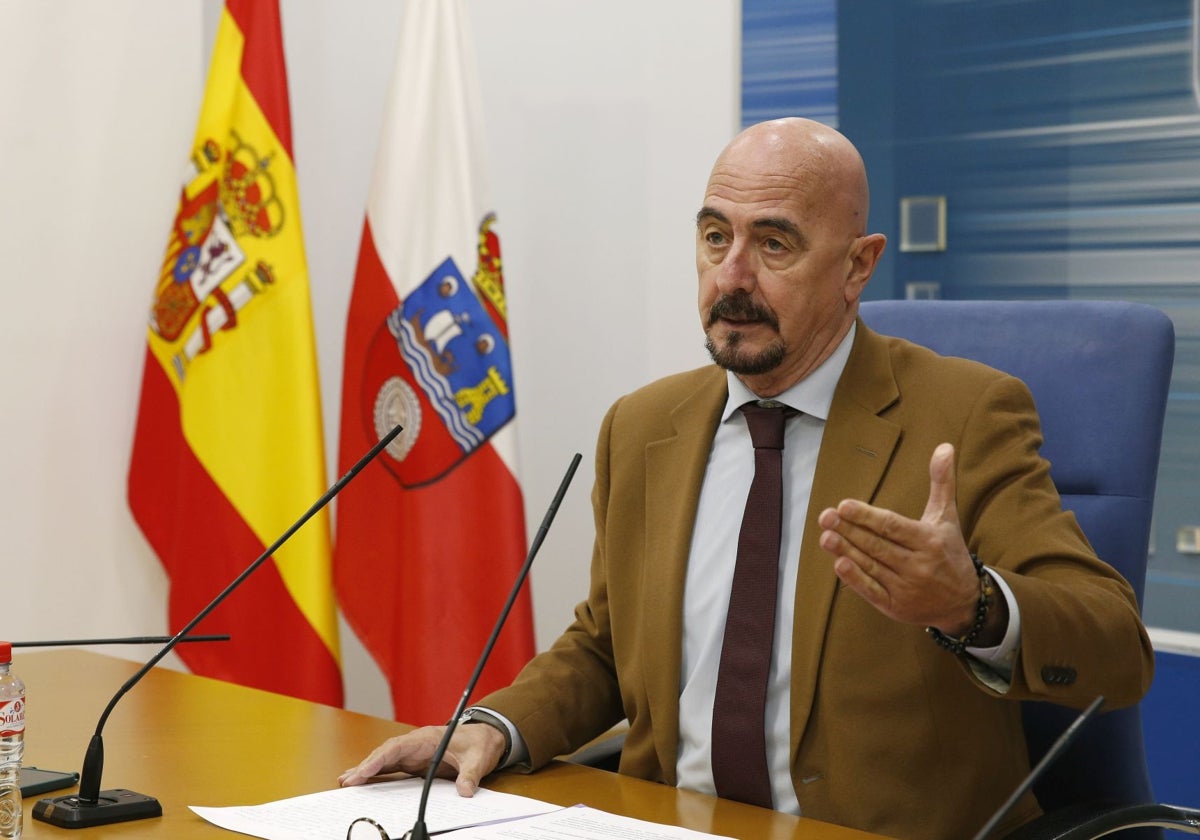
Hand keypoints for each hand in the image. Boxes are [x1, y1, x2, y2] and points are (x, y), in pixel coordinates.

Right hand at [338, 722, 507, 796]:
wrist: (484, 738)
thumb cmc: (479, 744)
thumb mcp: (479, 758)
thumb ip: (471, 774)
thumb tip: (466, 791)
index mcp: (427, 738)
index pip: (398, 746)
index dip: (380, 758)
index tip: (364, 770)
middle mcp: (415, 744)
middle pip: (386, 753)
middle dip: (366, 766)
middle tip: (347, 781)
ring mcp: (413, 753)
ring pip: (385, 760)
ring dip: (366, 771)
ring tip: (346, 782)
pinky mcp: (414, 763)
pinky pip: (391, 768)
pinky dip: (375, 774)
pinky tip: (361, 782)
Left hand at [817, 443, 1001, 639]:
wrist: (964, 603)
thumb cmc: (950, 552)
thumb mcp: (947, 517)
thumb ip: (942, 483)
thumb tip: (944, 446)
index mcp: (929, 541)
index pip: (892, 526)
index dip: (867, 517)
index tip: (843, 505)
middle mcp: (918, 565)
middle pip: (877, 545)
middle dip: (849, 531)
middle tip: (825, 517)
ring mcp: (906, 588)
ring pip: (871, 566)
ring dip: (846, 551)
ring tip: (825, 536)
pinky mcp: (896, 606)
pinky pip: (872, 591)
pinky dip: (855, 579)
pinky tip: (838, 564)